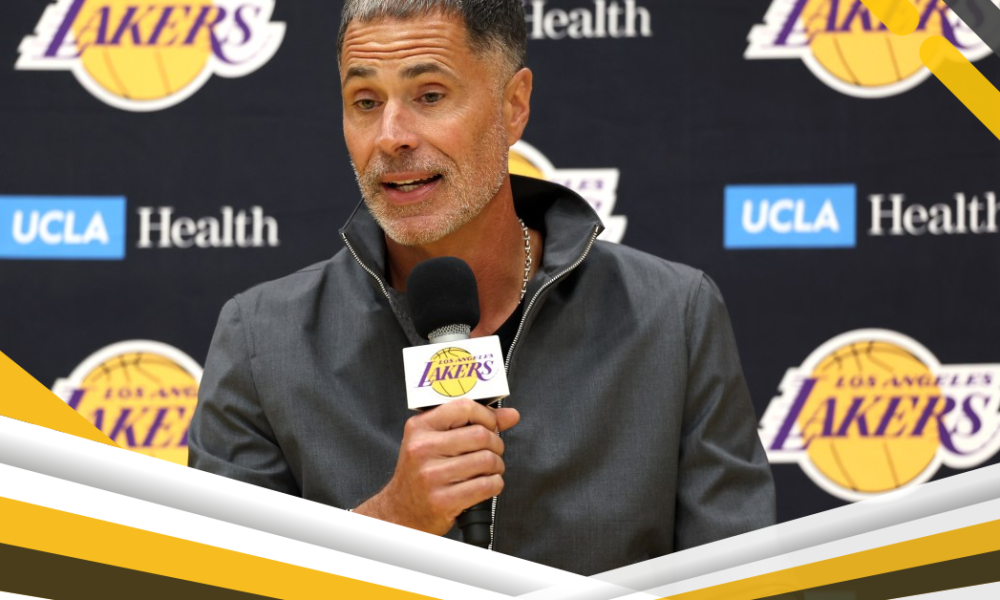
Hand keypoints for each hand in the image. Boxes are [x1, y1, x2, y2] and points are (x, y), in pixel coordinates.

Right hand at [354, 398, 519, 534]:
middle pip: (480, 435)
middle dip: (496, 444)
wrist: (400, 512)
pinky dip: (495, 484)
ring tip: (489, 470)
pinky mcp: (443, 500)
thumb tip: (511, 414)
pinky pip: (486, 485)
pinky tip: (486, 484)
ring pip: (487, 460)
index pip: (464, 408)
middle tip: (492, 452)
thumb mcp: (435, 441)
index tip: (491, 425)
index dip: (487, 416)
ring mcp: (431, 475)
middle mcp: (422, 449)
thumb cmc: (420, 474)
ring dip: (497, 466)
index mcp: (419, 428)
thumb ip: (471, 423)